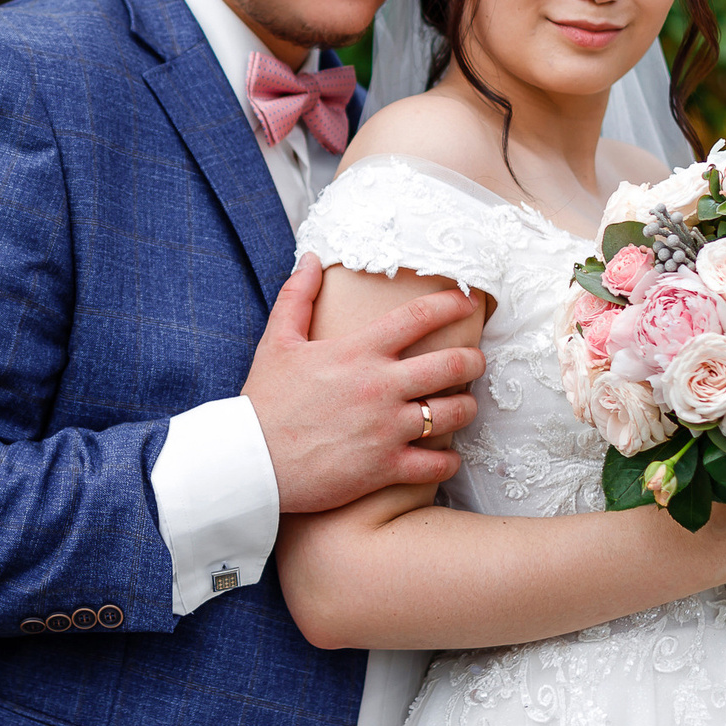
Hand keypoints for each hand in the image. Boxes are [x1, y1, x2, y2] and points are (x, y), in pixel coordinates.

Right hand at [245, 255, 485, 512]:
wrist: (250, 463)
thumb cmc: (264, 403)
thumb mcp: (277, 342)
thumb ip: (296, 296)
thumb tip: (310, 258)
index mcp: (358, 352)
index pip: (419, 317)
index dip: (451, 303)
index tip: (466, 301)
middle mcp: (380, 386)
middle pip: (453, 365)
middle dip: (474, 361)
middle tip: (475, 362)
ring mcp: (387, 428)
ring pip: (454, 413)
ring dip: (466, 408)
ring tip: (461, 406)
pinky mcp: (386, 466)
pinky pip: (437, 463)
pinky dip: (448, 460)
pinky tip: (445, 456)